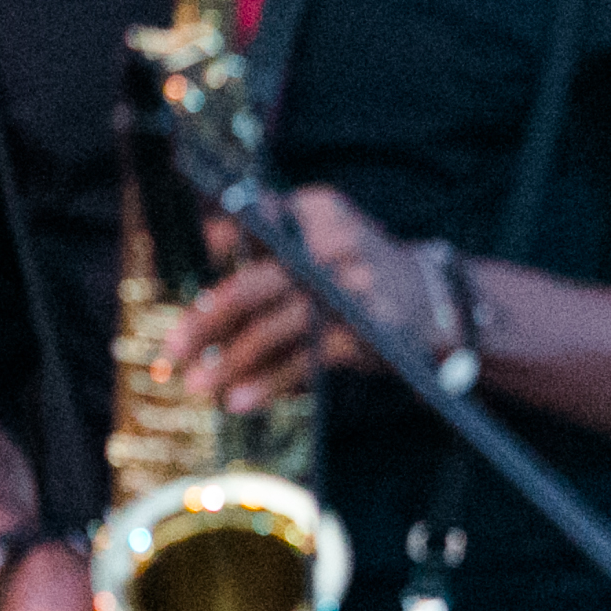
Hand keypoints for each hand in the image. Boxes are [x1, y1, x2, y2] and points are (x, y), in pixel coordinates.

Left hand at [163, 184, 431, 409]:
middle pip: (255, 284)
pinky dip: (269, 382)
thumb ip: (271, 239)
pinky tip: (241, 399)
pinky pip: (304, 361)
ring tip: (198, 384)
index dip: (212, 245)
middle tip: (172, 348)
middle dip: (207, 320)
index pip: (254, 220)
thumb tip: (203, 239)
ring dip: (230, 361)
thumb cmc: (359, 270)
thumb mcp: (324, 235)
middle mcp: (334, 247)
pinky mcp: (364, 334)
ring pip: (274, 329)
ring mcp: (351, 292)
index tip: (176, 273)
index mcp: (318, 211)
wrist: (438, 300)